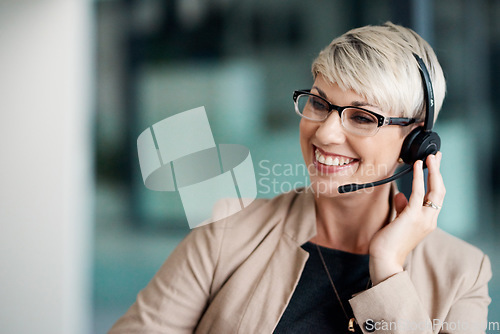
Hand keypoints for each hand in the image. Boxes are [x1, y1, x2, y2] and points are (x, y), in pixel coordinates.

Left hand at [368, 152, 444, 284]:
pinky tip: (417, 166)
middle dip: (438, 172)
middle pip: (439, 191)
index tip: (433, 165)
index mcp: (427, 220)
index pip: (436, 196)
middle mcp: (429, 219)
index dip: (436, 180)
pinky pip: (419, 193)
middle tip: (436, 155)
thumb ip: (402, 209)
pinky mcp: (412, 217)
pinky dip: (419, 178)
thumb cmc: (389, 243)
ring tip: (430, 157)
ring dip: (433, 171)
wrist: (385, 259)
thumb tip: (401, 195)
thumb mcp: (397, 222)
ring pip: (434, 190)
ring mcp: (423, 218)